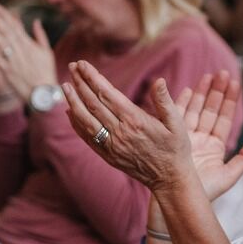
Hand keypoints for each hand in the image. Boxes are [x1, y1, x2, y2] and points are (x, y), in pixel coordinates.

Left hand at [0, 0, 55, 108]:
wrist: (43, 93)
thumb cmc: (46, 72)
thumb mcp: (47, 51)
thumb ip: (40, 35)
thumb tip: (36, 21)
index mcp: (29, 44)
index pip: (14, 25)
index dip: (4, 14)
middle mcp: (20, 50)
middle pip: (4, 30)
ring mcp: (12, 60)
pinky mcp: (6, 71)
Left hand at [62, 62, 192, 192]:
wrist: (169, 179)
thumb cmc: (176, 148)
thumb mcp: (177, 123)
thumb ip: (165, 101)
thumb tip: (159, 81)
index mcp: (135, 121)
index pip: (107, 94)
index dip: (93, 77)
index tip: (83, 64)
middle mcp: (120, 132)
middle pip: (93, 103)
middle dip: (80, 83)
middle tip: (72, 66)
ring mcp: (111, 145)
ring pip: (86, 120)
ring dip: (73, 101)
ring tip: (65, 86)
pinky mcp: (108, 155)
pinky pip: (87, 137)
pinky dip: (76, 123)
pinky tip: (70, 111)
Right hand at [173, 70, 242, 199]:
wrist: (179, 203)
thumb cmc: (205, 194)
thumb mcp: (229, 176)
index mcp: (216, 147)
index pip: (224, 118)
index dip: (229, 100)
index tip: (234, 83)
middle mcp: (201, 140)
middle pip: (209, 110)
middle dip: (216, 91)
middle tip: (222, 72)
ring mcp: (186, 138)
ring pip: (195, 110)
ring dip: (200, 93)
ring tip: (207, 75)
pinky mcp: (172, 139)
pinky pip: (177, 117)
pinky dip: (181, 103)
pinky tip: (186, 89)